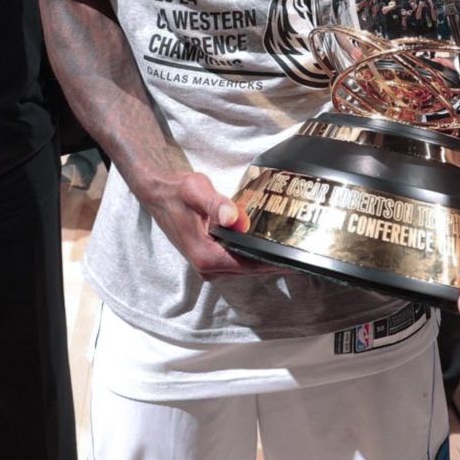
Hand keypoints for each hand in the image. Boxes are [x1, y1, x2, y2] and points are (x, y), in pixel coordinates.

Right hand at [144, 169, 287, 280]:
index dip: (272, 262)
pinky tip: (266, 244)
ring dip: (263, 259)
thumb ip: (216, 204)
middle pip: (249, 269)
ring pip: (244, 267)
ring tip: (289, 247)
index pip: (248, 265)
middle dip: (272, 261)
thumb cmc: (178, 191)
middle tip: (300, 251)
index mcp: (206, 256)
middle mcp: (207, 267)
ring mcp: (207, 266)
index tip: (295, 258)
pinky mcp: (209, 259)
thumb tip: (234, 218)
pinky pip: (237, 261)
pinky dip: (251, 254)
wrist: (159, 195)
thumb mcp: (196, 190)